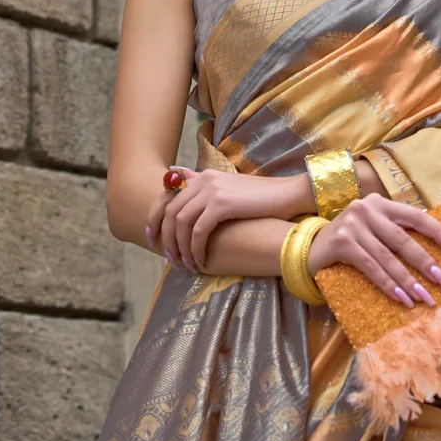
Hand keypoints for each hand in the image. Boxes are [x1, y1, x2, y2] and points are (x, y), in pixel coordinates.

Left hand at [146, 167, 301, 270]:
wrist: (288, 195)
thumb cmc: (261, 198)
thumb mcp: (230, 190)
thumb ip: (206, 188)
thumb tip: (179, 177)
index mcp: (203, 175)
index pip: (166, 195)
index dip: (154, 216)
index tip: (151, 237)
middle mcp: (204, 179)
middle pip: (170, 211)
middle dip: (165, 238)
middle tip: (170, 259)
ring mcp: (212, 190)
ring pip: (181, 223)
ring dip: (181, 248)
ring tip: (187, 265)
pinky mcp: (222, 204)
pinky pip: (198, 231)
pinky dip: (196, 249)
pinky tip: (201, 261)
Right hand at [306, 194, 440, 307]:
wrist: (310, 247)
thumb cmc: (351, 241)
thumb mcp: (374, 229)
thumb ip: (397, 232)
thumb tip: (437, 252)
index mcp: (382, 203)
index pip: (418, 217)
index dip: (440, 234)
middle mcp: (368, 209)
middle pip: (405, 239)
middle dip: (427, 264)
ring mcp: (353, 224)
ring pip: (389, 257)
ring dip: (409, 281)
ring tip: (425, 298)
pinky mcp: (342, 242)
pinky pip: (371, 266)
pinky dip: (388, 284)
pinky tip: (401, 299)